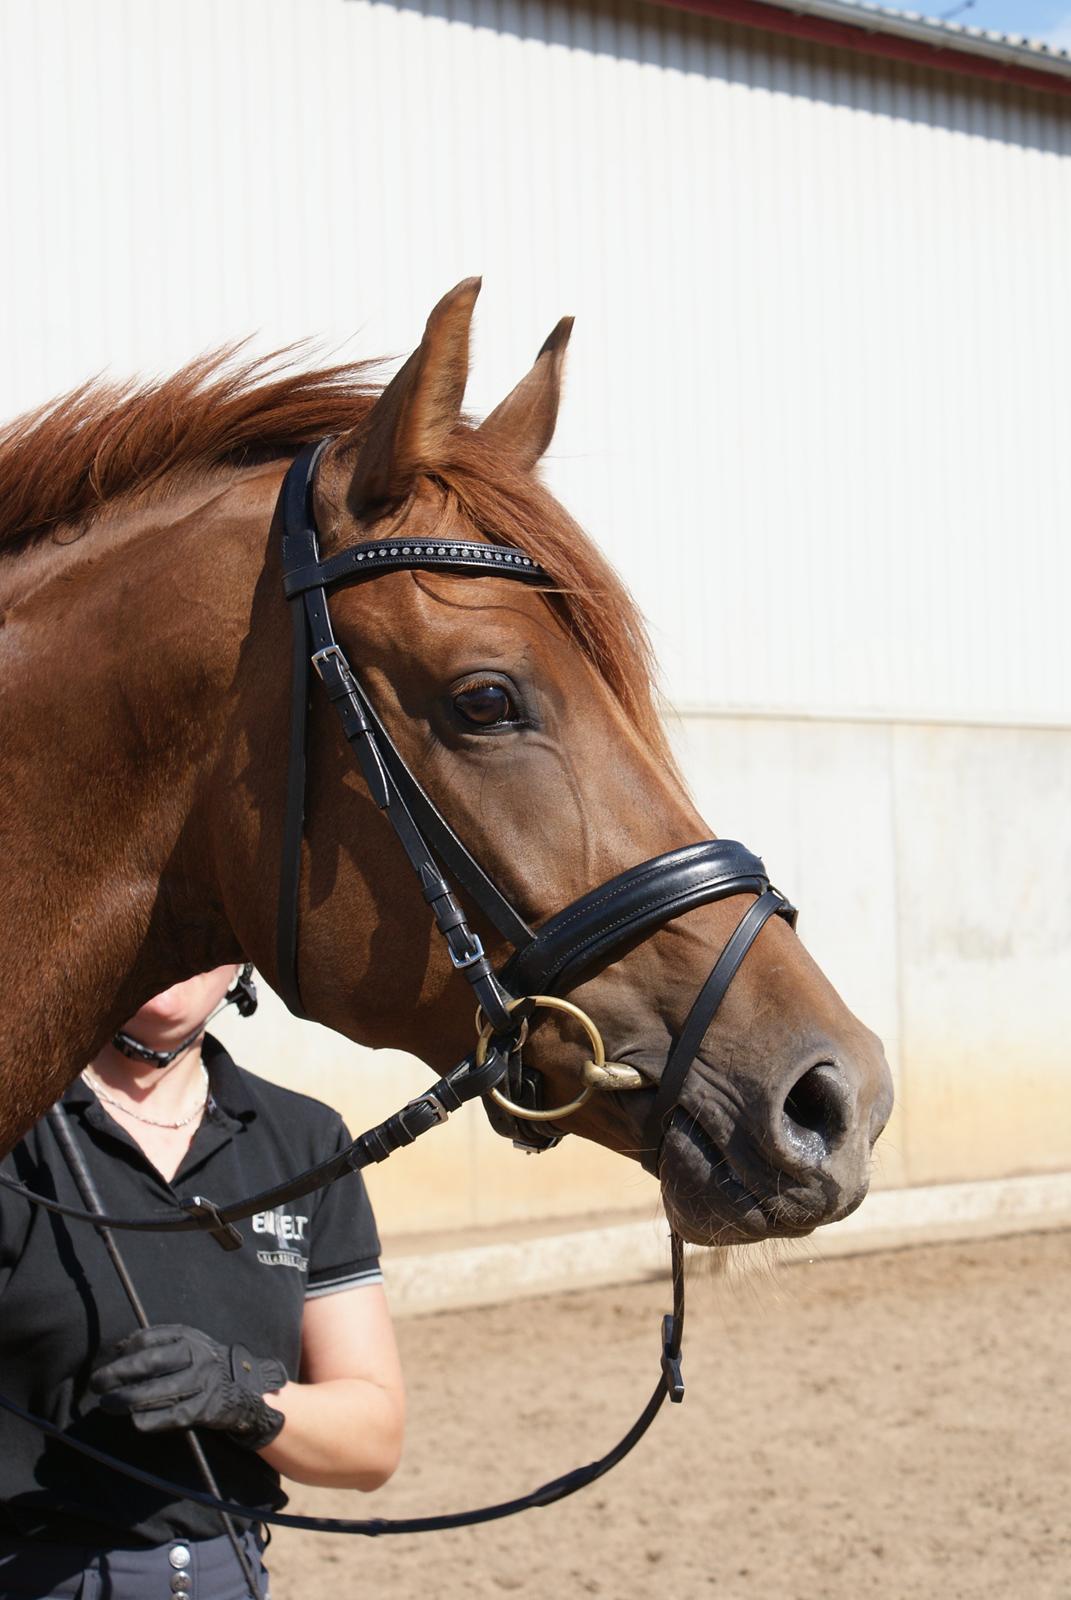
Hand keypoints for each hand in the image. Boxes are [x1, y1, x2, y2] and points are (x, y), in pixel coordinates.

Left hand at [91, 1324, 287, 1449]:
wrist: (243, 1387)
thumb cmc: (203, 1363)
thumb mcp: (186, 1343)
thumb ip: (157, 1341)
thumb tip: (119, 1347)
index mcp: (188, 1337)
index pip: (148, 1339)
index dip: (124, 1351)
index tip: (109, 1360)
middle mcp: (195, 1356)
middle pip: (148, 1364)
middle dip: (117, 1375)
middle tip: (96, 1384)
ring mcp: (200, 1383)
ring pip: (156, 1392)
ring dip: (126, 1400)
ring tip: (107, 1405)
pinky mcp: (204, 1408)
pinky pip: (171, 1416)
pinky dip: (149, 1420)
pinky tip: (135, 1421)